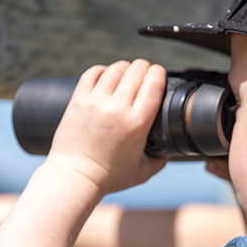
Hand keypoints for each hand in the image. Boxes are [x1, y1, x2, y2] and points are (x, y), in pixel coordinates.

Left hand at [46, 60, 167, 195]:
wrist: (75, 177)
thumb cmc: (109, 177)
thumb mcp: (144, 171)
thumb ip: (162, 159)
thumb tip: (170, 149)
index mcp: (137, 123)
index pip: (154, 82)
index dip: (159, 73)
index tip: (159, 76)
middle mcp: (117, 108)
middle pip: (136, 70)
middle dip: (145, 68)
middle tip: (145, 74)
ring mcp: (96, 102)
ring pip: (116, 69)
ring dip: (125, 68)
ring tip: (127, 75)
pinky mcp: (78, 101)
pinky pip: (93, 73)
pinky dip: (103, 70)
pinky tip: (107, 76)